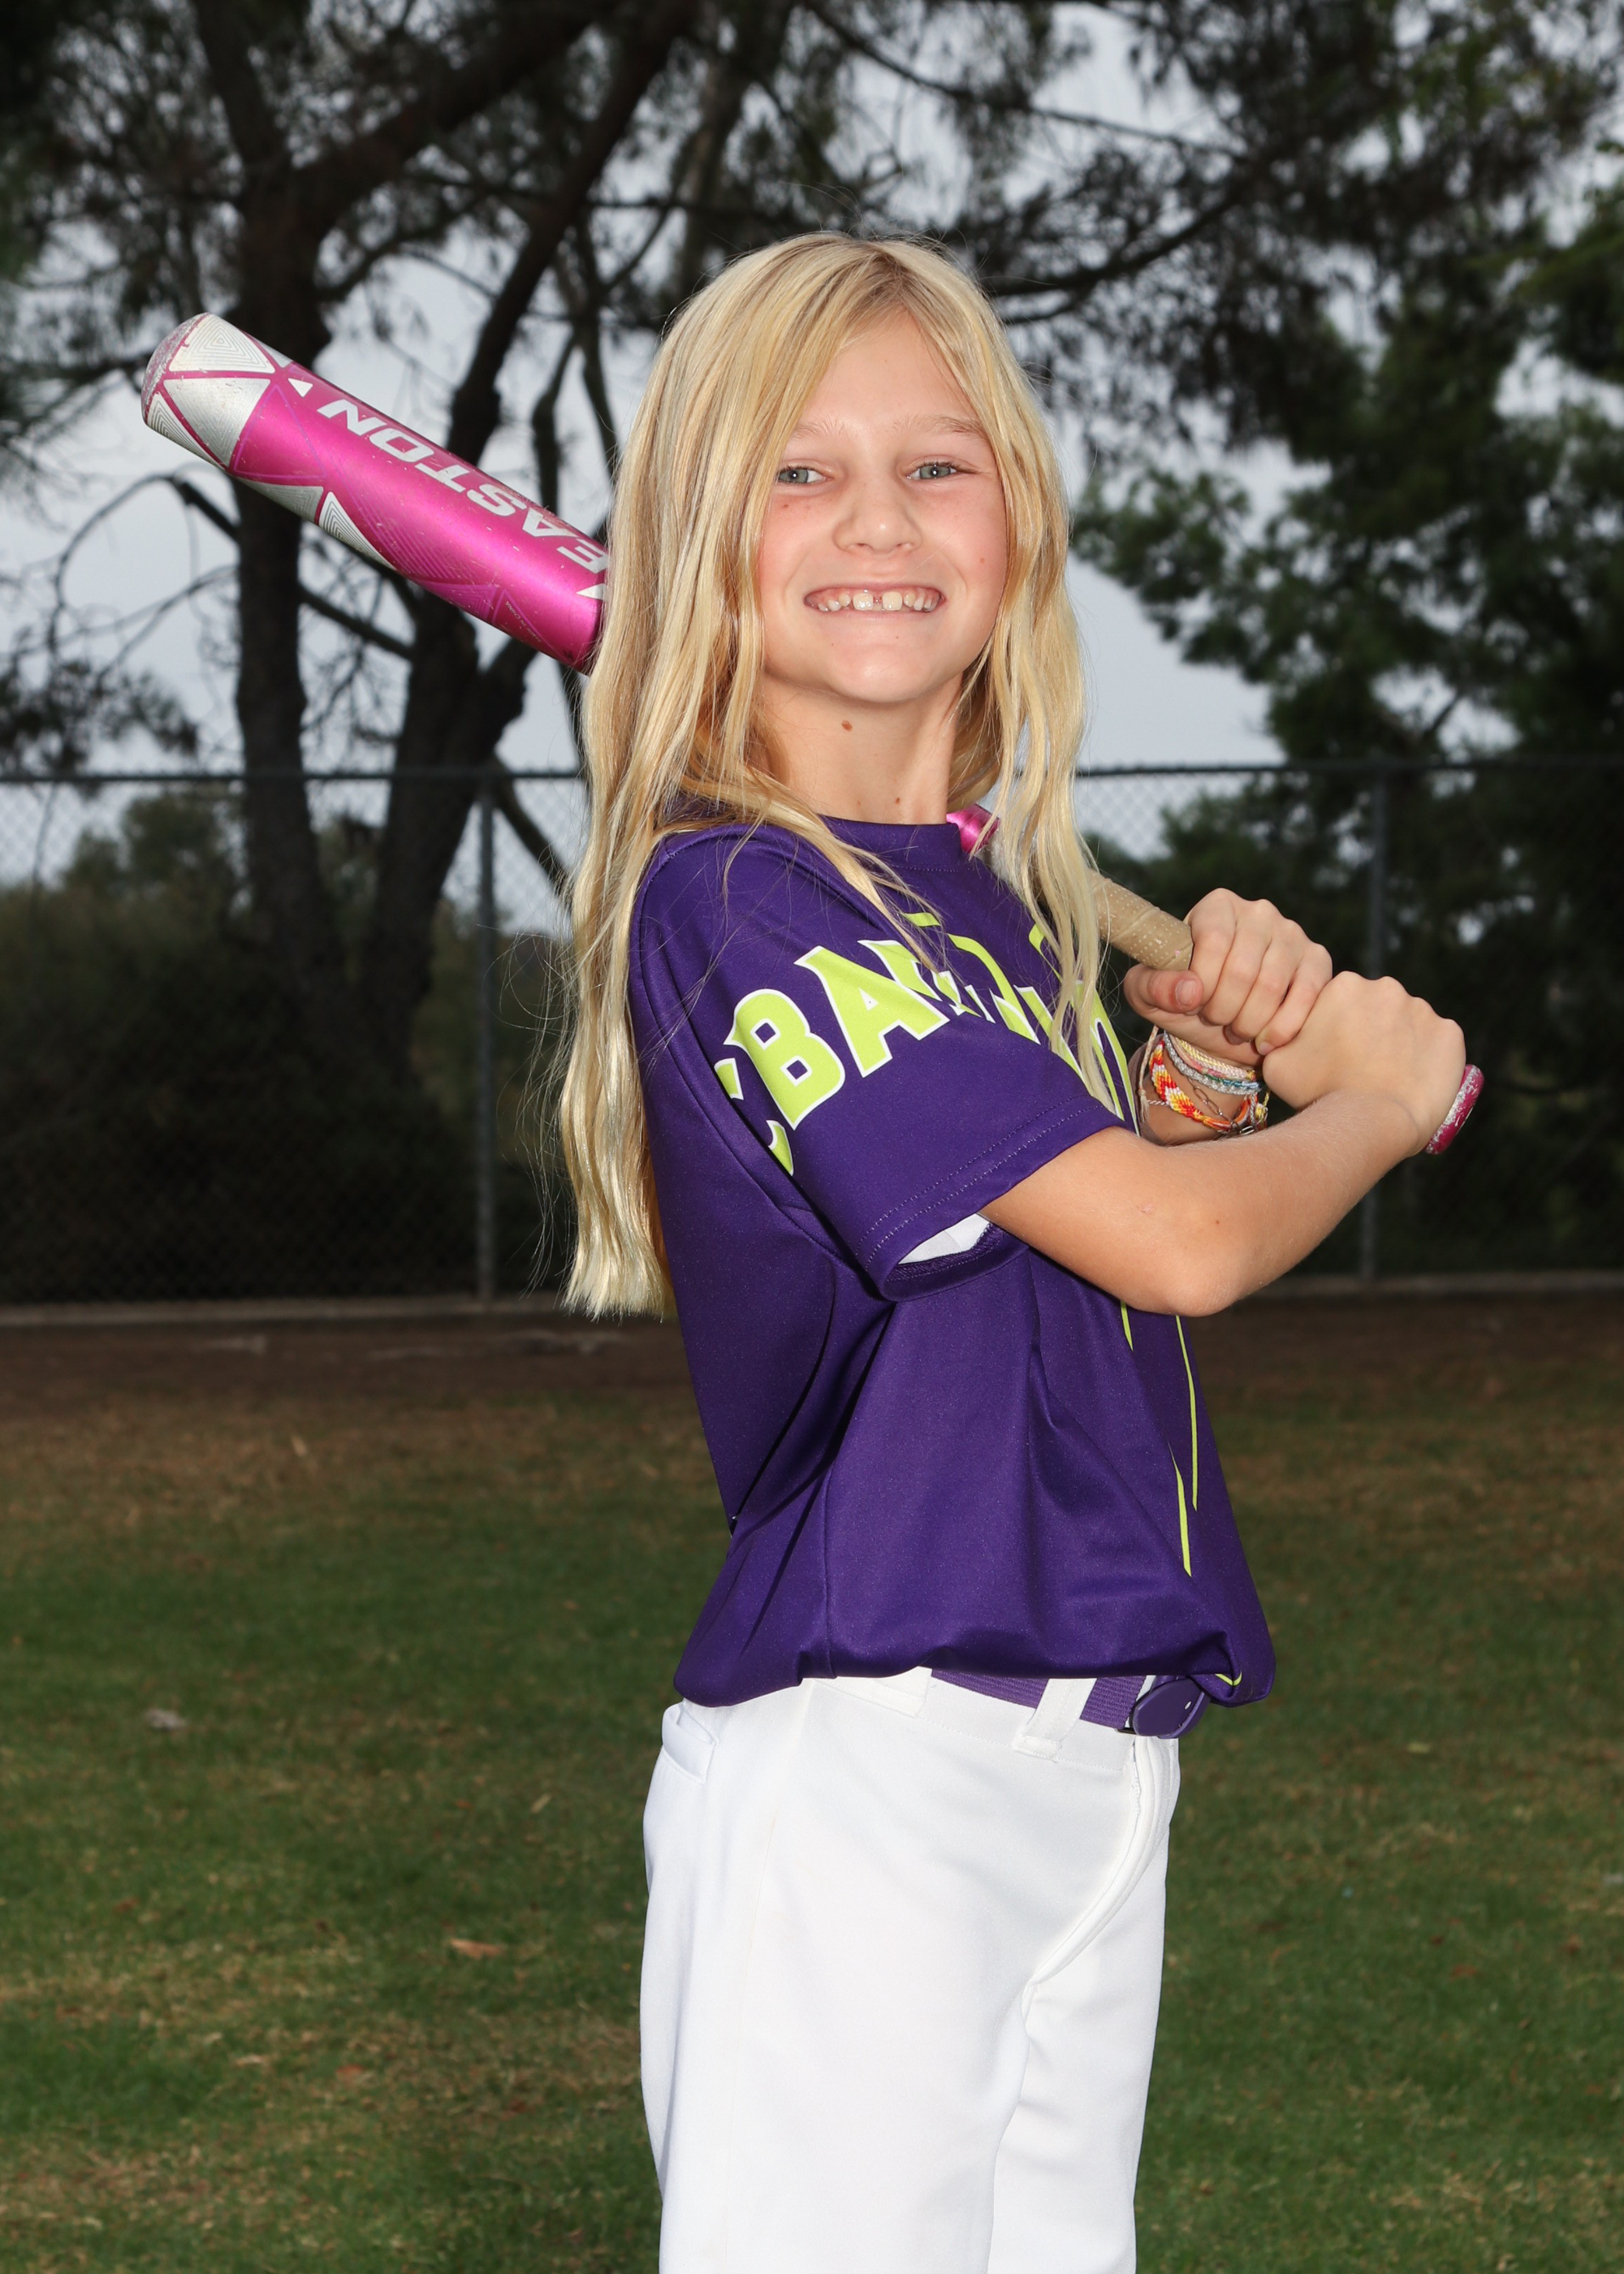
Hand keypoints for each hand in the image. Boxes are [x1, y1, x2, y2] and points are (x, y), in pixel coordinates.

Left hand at [1121, 890, 1331, 1067]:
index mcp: (1217, 906)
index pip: (1213, 939)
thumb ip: (1151, 987)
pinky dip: (1281, 1028)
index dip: (1202, 982)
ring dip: (1248, 1021)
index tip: (1194, 1003)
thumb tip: (1189, 990)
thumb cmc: (1184, 1002)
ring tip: (1236, 1029)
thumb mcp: (1149, 996)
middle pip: (1242, 967)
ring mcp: (1292, 935)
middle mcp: (1259, 912)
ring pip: (1272, 985)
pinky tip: (1265, 1040)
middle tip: (1216, 1020)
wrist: (1223, 1028)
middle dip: (1223, 1008)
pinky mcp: (1317, 962)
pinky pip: (1305, 996)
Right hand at [1260, 971, 1465, 1150]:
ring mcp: (1423, 1010)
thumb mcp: (1277, 1062)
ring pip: (1410, 1025)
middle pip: (1379, 1008)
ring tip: (1389, 1078)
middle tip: (1362, 1067)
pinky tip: (1415, 1080)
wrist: (1369, 1124)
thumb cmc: (1319, 1093)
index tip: (1338, 1055)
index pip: (1344, 1001)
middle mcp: (1387, 988)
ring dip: (1401, 1044)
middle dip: (1373, 1031)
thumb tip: (1278, 1036)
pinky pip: (1439, 1043)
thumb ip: (1279, 1039)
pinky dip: (1430, 1058)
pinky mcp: (1451, 1034)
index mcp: (1345, 985)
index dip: (1339, 1028)